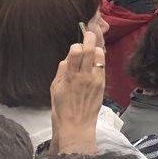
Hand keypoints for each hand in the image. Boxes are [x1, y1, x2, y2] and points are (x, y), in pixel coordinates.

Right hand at [49, 29, 105, 154]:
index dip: (76, 45)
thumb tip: (67, 58)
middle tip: (89, 32)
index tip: (75, 45)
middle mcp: (84, 75)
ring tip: (93, 47)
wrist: (77, 125)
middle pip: (90, 50)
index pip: (76, 52)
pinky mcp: (102, 83)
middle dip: (90, 37)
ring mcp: (95, 79)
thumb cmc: (62, 109)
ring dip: (96, 48)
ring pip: (99, 55)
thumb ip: (61, 72)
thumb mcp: (54, 89)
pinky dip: (99, 59)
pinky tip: (96, 58)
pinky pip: (103, 65)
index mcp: (70, 77)